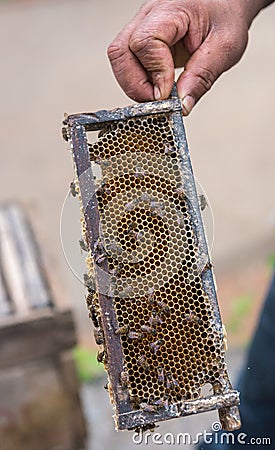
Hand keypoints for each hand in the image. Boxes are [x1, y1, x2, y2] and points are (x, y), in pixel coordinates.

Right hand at [107, 0, 266, 113]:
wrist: (224, 4)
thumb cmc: (225, 16)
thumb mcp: (225, 47)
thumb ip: (202, 77)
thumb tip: (182, 105)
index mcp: (172, 10)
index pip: (146, 42)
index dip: (155, 72)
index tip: (168, 93)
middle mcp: (150, 16)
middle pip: (121, 51)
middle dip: (136, 85)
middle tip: (159, 101)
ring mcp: (141, 27)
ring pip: (119, 59)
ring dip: (134, 85)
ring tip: (158, 96)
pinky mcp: (141, 41)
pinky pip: (127, 64)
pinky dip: (138, 82)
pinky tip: (157, 88)